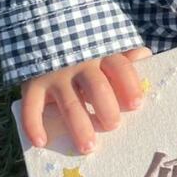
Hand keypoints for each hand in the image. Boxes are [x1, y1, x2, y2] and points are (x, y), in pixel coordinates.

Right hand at [21, 46, 152, 152]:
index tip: (136, 105)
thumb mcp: (104, 44)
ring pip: (69, 103)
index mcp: (102, 53)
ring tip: (89, 147)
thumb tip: (145, 55)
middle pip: (97, 88)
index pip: (120, 68)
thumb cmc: (84, 47)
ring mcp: (54, 74)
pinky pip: (31, 106)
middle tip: (114, 126)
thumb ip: (124, 54)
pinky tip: (41, 141)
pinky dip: (33, 124)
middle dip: (107, 109)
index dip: (129, 85)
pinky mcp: (32, 83)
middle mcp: (79, 63)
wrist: (40, 30)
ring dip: (79, 126)